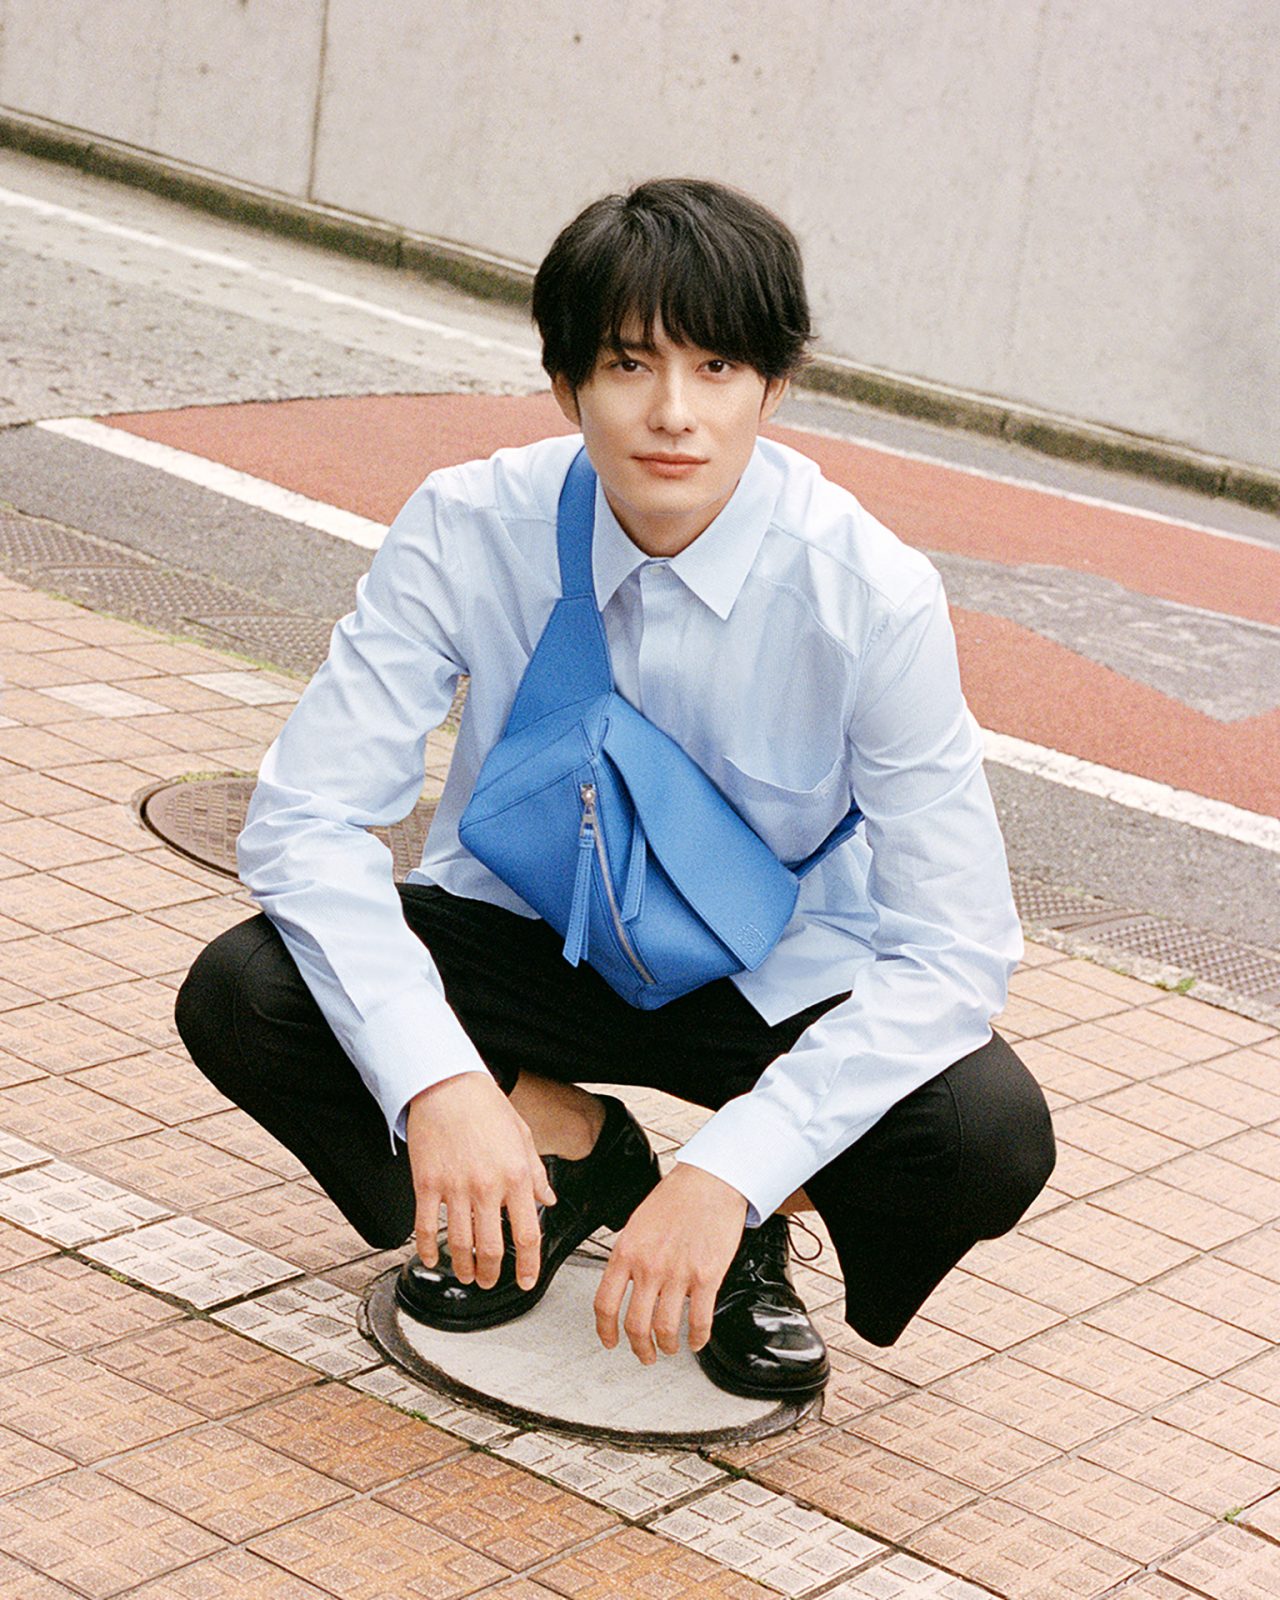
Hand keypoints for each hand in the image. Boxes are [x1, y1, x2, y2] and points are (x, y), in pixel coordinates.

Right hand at [406, 1073, 555, 1291]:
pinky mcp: (426, 1183)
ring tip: (466, 1275)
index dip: (529, 1266)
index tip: (527, 1281)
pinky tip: (431, 1259)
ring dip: (463, 1268)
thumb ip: (536, 1173)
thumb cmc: (486, 1107)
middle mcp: (487, 1186)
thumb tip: (548, 1199)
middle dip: (493, 1274)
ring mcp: (455, 1187)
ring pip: (460, 1245)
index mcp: (515, 1176)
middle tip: (491, 1281)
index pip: (528, 1234)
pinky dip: (428, 1251)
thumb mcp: (523, 1136)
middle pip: (491, 1249)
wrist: (447, 1085)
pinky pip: (426, 1227)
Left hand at [594, 1164, 747, 1363]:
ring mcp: (678, 1273)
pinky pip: (699, 1320)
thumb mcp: (638, 1223)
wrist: (709, 1182)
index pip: (605, 1303)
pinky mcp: (707, 1277)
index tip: (609, 1341)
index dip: (605, 1330)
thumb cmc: (676, 1198)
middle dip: (639, 1348)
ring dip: (667, 1346)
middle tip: (645, 1354)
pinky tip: (697, 1340)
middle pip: (635, 1324)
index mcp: (626, 1252)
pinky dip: (698, 1338)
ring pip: (666, 1329)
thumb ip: (629, 1255)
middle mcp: (649, 1266)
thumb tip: (623, 1282)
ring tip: (670, 1348)